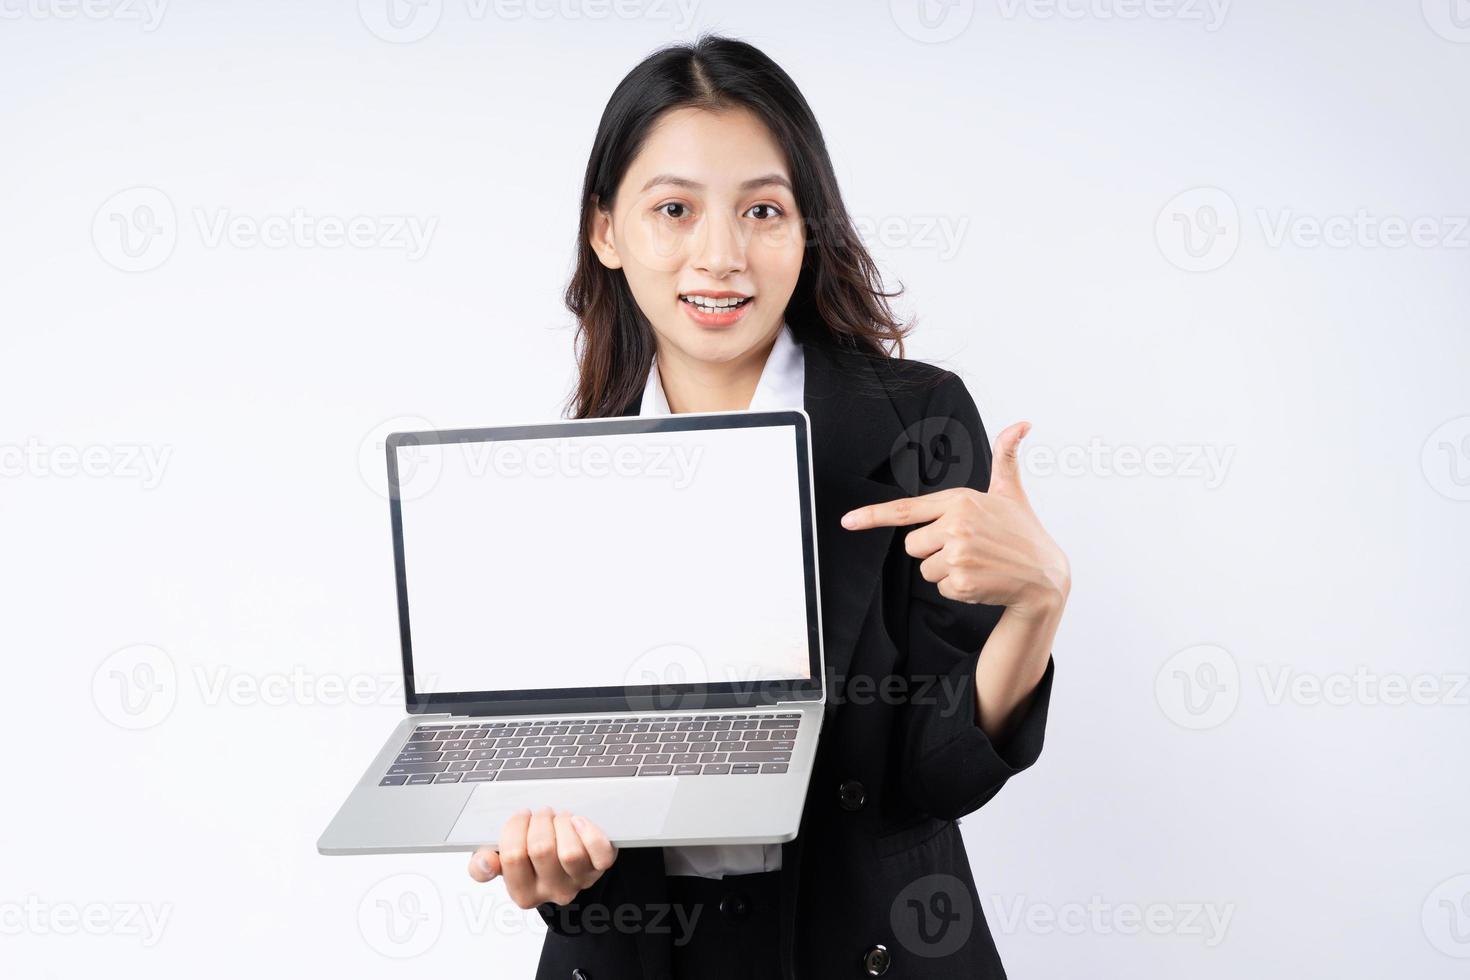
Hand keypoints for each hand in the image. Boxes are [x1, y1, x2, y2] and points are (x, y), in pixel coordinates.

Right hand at [466, 806, 618, 908]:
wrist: (566, 865)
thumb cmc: (531, 859)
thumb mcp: (500, 863)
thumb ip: (482, 865)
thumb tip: (485, 862)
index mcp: (523, 892)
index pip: (513, 856)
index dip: (515, 828)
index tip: (520, 816)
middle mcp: (552, 891)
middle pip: (541, 850)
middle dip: (539, 822)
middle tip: (541, 815)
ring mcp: (579, 881)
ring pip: (570, 852)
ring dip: (562, 824)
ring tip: (558, 819)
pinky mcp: (599, 868)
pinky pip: (600, 853)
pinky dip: (590, 832)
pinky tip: (579, 822)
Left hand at [841, 421, 1069, 618]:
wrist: (1045, 577)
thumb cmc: (1023, 533)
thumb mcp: (1011, 492)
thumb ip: (1005, 456)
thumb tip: (1022, 423)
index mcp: (960, 501)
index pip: (906, 509)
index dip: (872, 516)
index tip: (847, 521)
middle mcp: (956, 525)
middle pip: (912, 546)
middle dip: (933, 550)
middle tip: (967, 548)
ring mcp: (959, 554)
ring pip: (925, 569)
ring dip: (947, 572)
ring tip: (977, 563)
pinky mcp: (963, 582)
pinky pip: (940, 588)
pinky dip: (959, 589)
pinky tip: (981, 580)